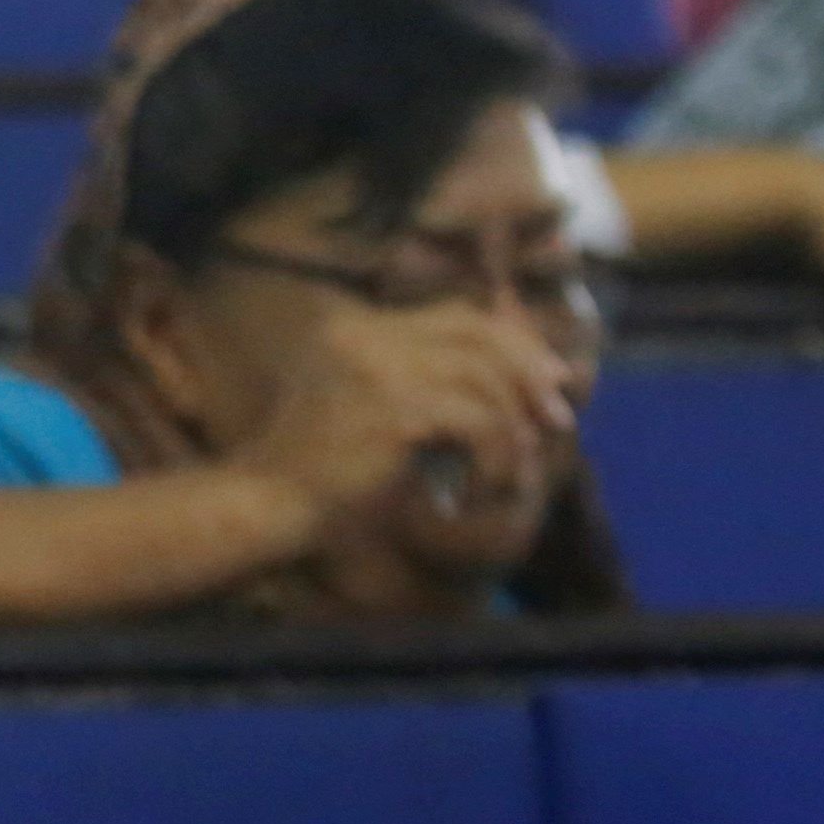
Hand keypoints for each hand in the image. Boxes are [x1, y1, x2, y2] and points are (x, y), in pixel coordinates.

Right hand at [224, 298, 582, 557]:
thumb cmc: (318, 477)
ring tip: (514, 469)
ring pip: (485, 378)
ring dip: (513, 427)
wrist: (266, 507)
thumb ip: (428, 387)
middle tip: (558, 418)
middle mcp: (366, 335)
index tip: (549, 381)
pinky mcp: (394, 407)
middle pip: (477, 333)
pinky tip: (481, 491)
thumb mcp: (377, 416)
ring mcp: (378, 365)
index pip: (457, 316)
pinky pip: (479, 422)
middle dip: (528, 373)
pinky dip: (495, 459)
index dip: (512, 344)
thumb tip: (517, 380)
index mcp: (358, 329)